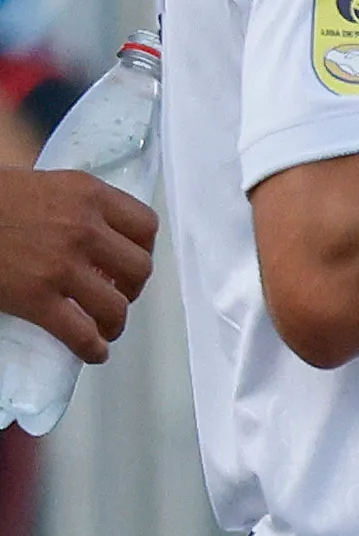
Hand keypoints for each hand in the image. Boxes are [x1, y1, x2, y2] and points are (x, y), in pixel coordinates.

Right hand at [0, 155, 156, 366]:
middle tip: (113, 294)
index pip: (145, 226)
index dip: (141, 249)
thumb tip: (94, 230)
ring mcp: (61, 265)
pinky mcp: (37, 298)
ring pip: (116, 307)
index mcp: (86, 193)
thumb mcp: (36, 184)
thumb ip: (70, 204)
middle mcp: (83, 227)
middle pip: (138, 270)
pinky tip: (92, 352)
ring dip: (113, 322)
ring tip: (103, 327)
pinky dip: (92, 349)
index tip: (127, 261)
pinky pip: (82, 334)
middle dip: (129, 288)